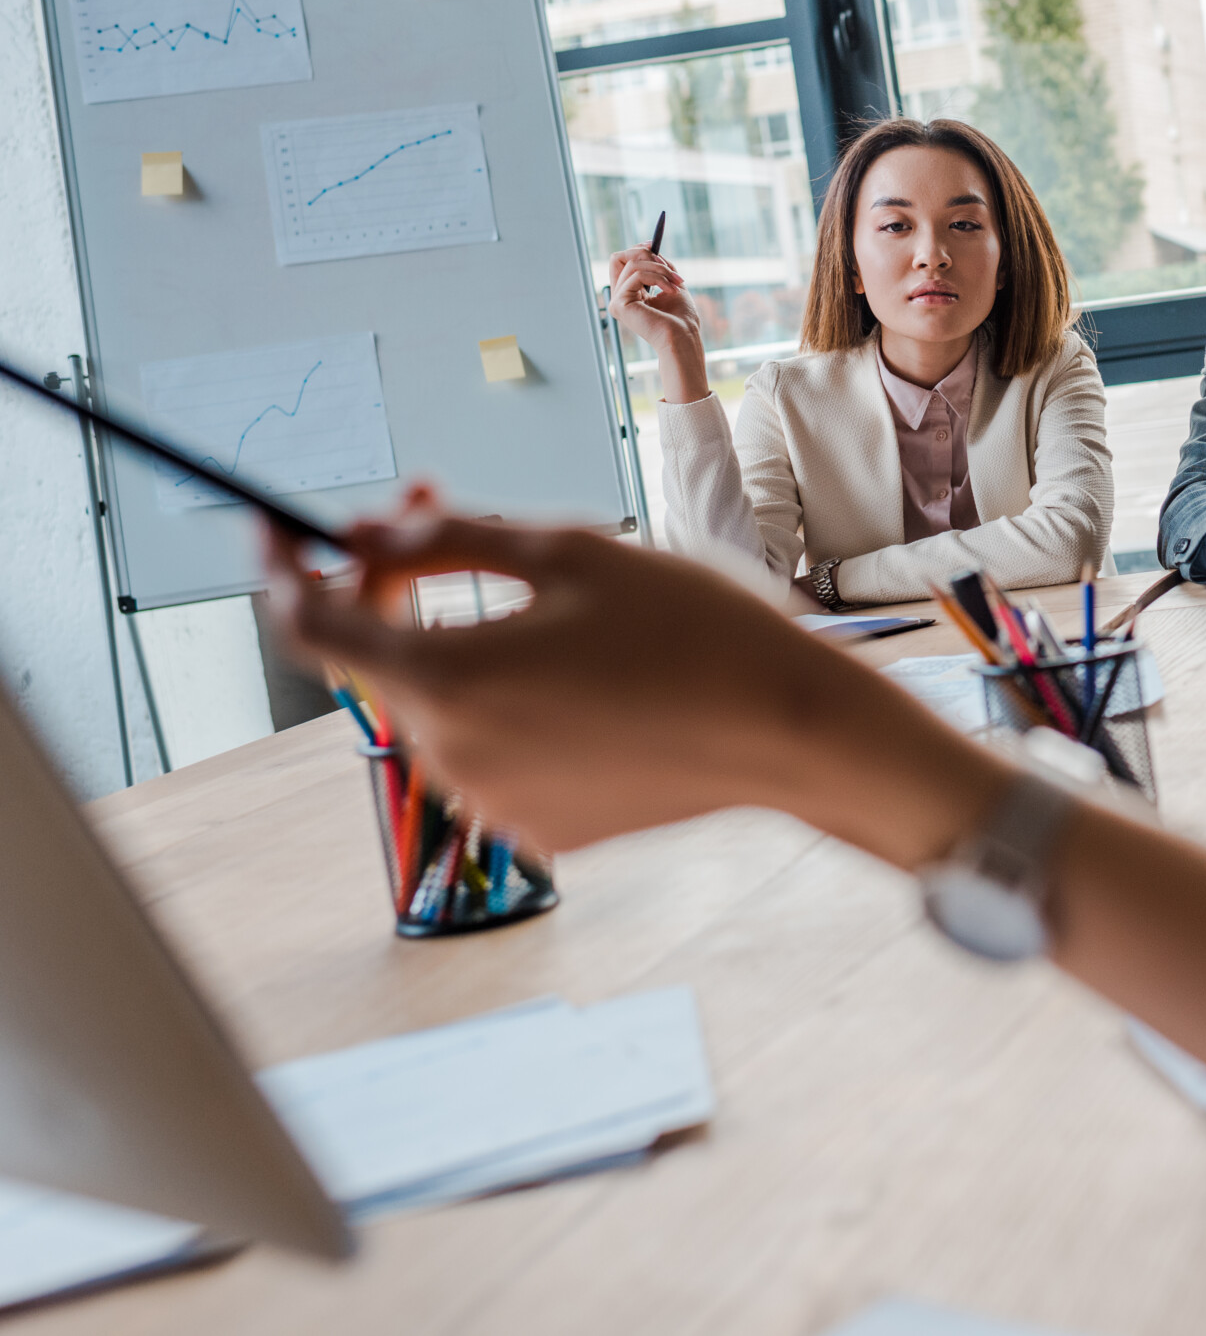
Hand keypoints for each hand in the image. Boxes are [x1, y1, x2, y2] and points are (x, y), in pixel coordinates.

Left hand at [260, 486, 1002, 864]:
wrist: (789, 732)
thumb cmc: (693, 629)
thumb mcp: (570, 549)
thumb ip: (446, 535)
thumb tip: (365, 530)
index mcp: (449, 678)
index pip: (311, 626)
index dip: (285, 569)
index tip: (280, 530)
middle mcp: (452, 753)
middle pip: (384, 659)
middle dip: (397, 584)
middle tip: (443, 513)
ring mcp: (493, 800)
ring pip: (442, 702)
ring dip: (465, 642)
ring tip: (556, 604)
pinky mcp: (539, 827)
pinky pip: (496, 748)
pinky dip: (517, 701)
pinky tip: (595, 676)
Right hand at [602, 246, 710, 402]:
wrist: (684, 338)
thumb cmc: (681, 317)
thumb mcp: (670, 282)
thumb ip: (657, 265)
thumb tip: (649, 246)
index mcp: (630, 293)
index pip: (623, 260)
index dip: (638, 248)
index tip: (655, 244)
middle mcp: (619, 297)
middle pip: (618, 257)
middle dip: (646, 254)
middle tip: (668, 267)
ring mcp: (617, 301)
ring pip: (631, 264)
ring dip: (659, 268)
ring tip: (676, 283)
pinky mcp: (619, 305)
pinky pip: (635, 274)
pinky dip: (658, 277)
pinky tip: (671, 290)